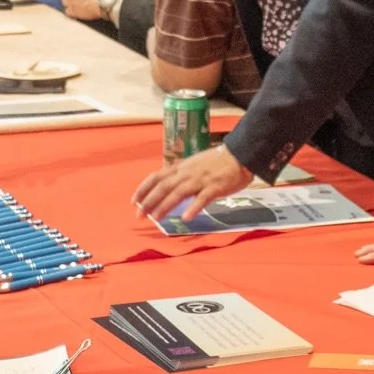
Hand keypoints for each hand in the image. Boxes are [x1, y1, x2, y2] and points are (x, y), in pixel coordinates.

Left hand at [132, 145, 253, 220]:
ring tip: (155, 218)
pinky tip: (186, 218)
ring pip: (178, 193)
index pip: (157, 176)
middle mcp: (187, 172)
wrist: (240, 155)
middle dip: (149, 201)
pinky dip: (193, 208)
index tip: (134, 201)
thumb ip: (182, 174)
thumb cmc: (218, 162)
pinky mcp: (215, 187)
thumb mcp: (195, 164)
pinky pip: (202, 198)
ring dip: (165, 206)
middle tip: (139, 215)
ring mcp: (200, 180)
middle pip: (164, 186)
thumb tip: (169, 186)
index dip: (144, 188)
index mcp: (182, 167)